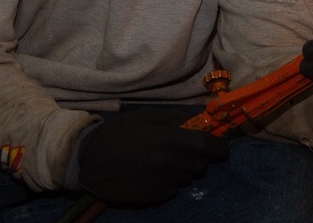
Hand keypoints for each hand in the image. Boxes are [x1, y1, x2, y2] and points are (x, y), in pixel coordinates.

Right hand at [76, 107, 228, 204]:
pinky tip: (153, 172)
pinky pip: (173, 188)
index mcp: (169, 139)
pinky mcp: (155, 196)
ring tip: (164, 159)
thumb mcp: (147, 117)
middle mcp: (170, 163)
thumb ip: (175, 120)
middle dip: (199, 157)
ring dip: (184, 168)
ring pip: (188, 177)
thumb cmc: (119, 133)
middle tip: (184, 149)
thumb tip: (198, 123)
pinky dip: (170, 180)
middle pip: (201, 164)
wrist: (90, 161)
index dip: (219, 146)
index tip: (221, 146)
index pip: (208, 145)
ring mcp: (163, 182)